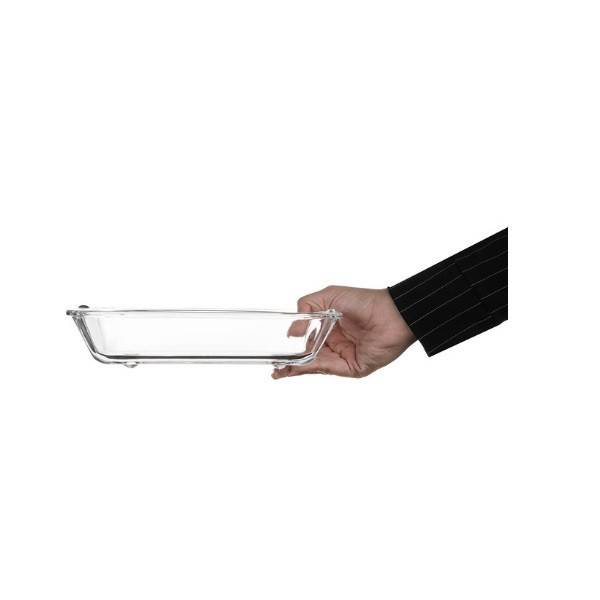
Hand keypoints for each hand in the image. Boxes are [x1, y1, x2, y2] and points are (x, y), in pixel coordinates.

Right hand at [272, 286, 416, 378]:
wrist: (392, 313)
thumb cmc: (364, 301)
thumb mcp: (328, 296)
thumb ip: (306, 309)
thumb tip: (291, 332)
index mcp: (331, 328)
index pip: (307, 340)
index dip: (291, 346)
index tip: (275, 350)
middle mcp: (336, 344)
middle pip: (308, 356)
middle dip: (289, 362)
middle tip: (273, 365)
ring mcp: (343, 357)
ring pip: (314, 365)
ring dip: (295, 369)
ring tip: (278, 371)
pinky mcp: (352, 368)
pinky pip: (327, 368)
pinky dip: (310, 368)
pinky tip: (295, 368)